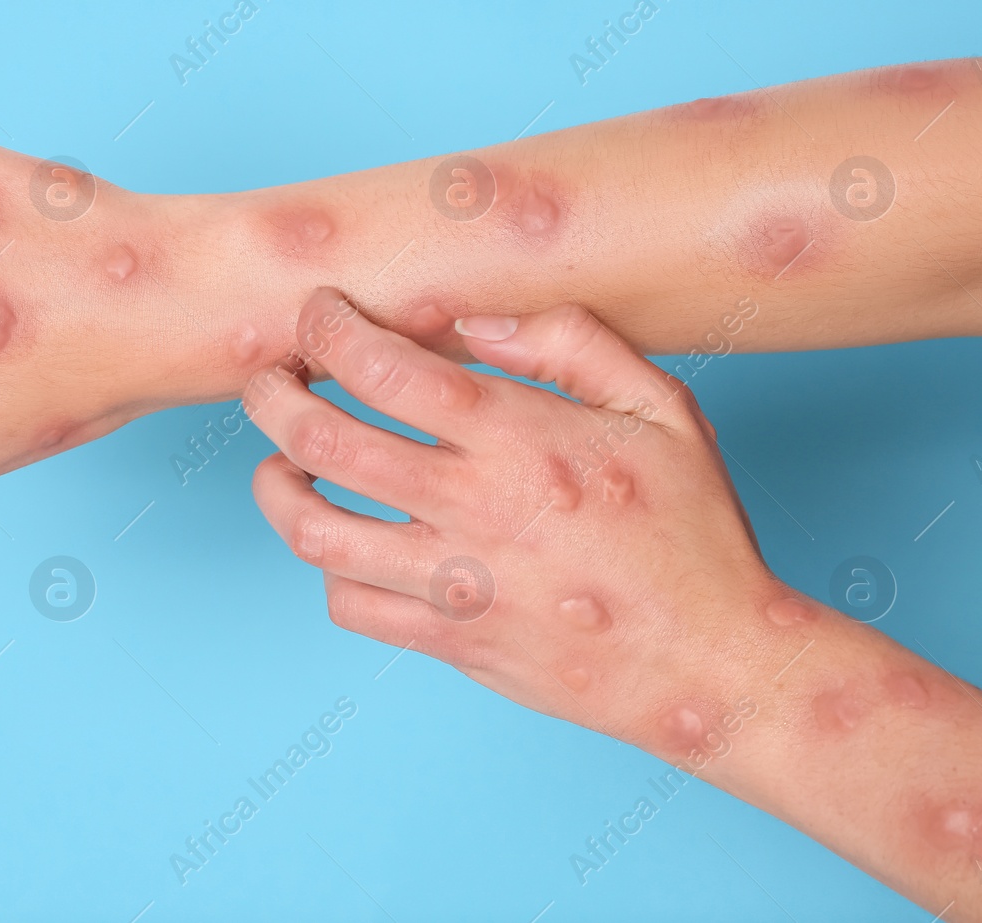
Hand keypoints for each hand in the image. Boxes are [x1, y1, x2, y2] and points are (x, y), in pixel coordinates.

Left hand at [244, 289, 783, 753]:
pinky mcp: (447, 642)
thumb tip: (474, 323)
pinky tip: (342, 538)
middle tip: (269, 378)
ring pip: (313, 530)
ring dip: (273, 485)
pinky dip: (327, 567)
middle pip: (320, 440)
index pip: (382, 366)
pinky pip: (350, 604)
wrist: (712, 665)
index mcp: (519, 438)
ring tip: (277, 461)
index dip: (329, 328)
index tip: (318, 315)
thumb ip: (572, 342)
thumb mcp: (662, 406)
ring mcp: (451, 583)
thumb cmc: (692, 532)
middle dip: (272, 395)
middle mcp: (470, 508)